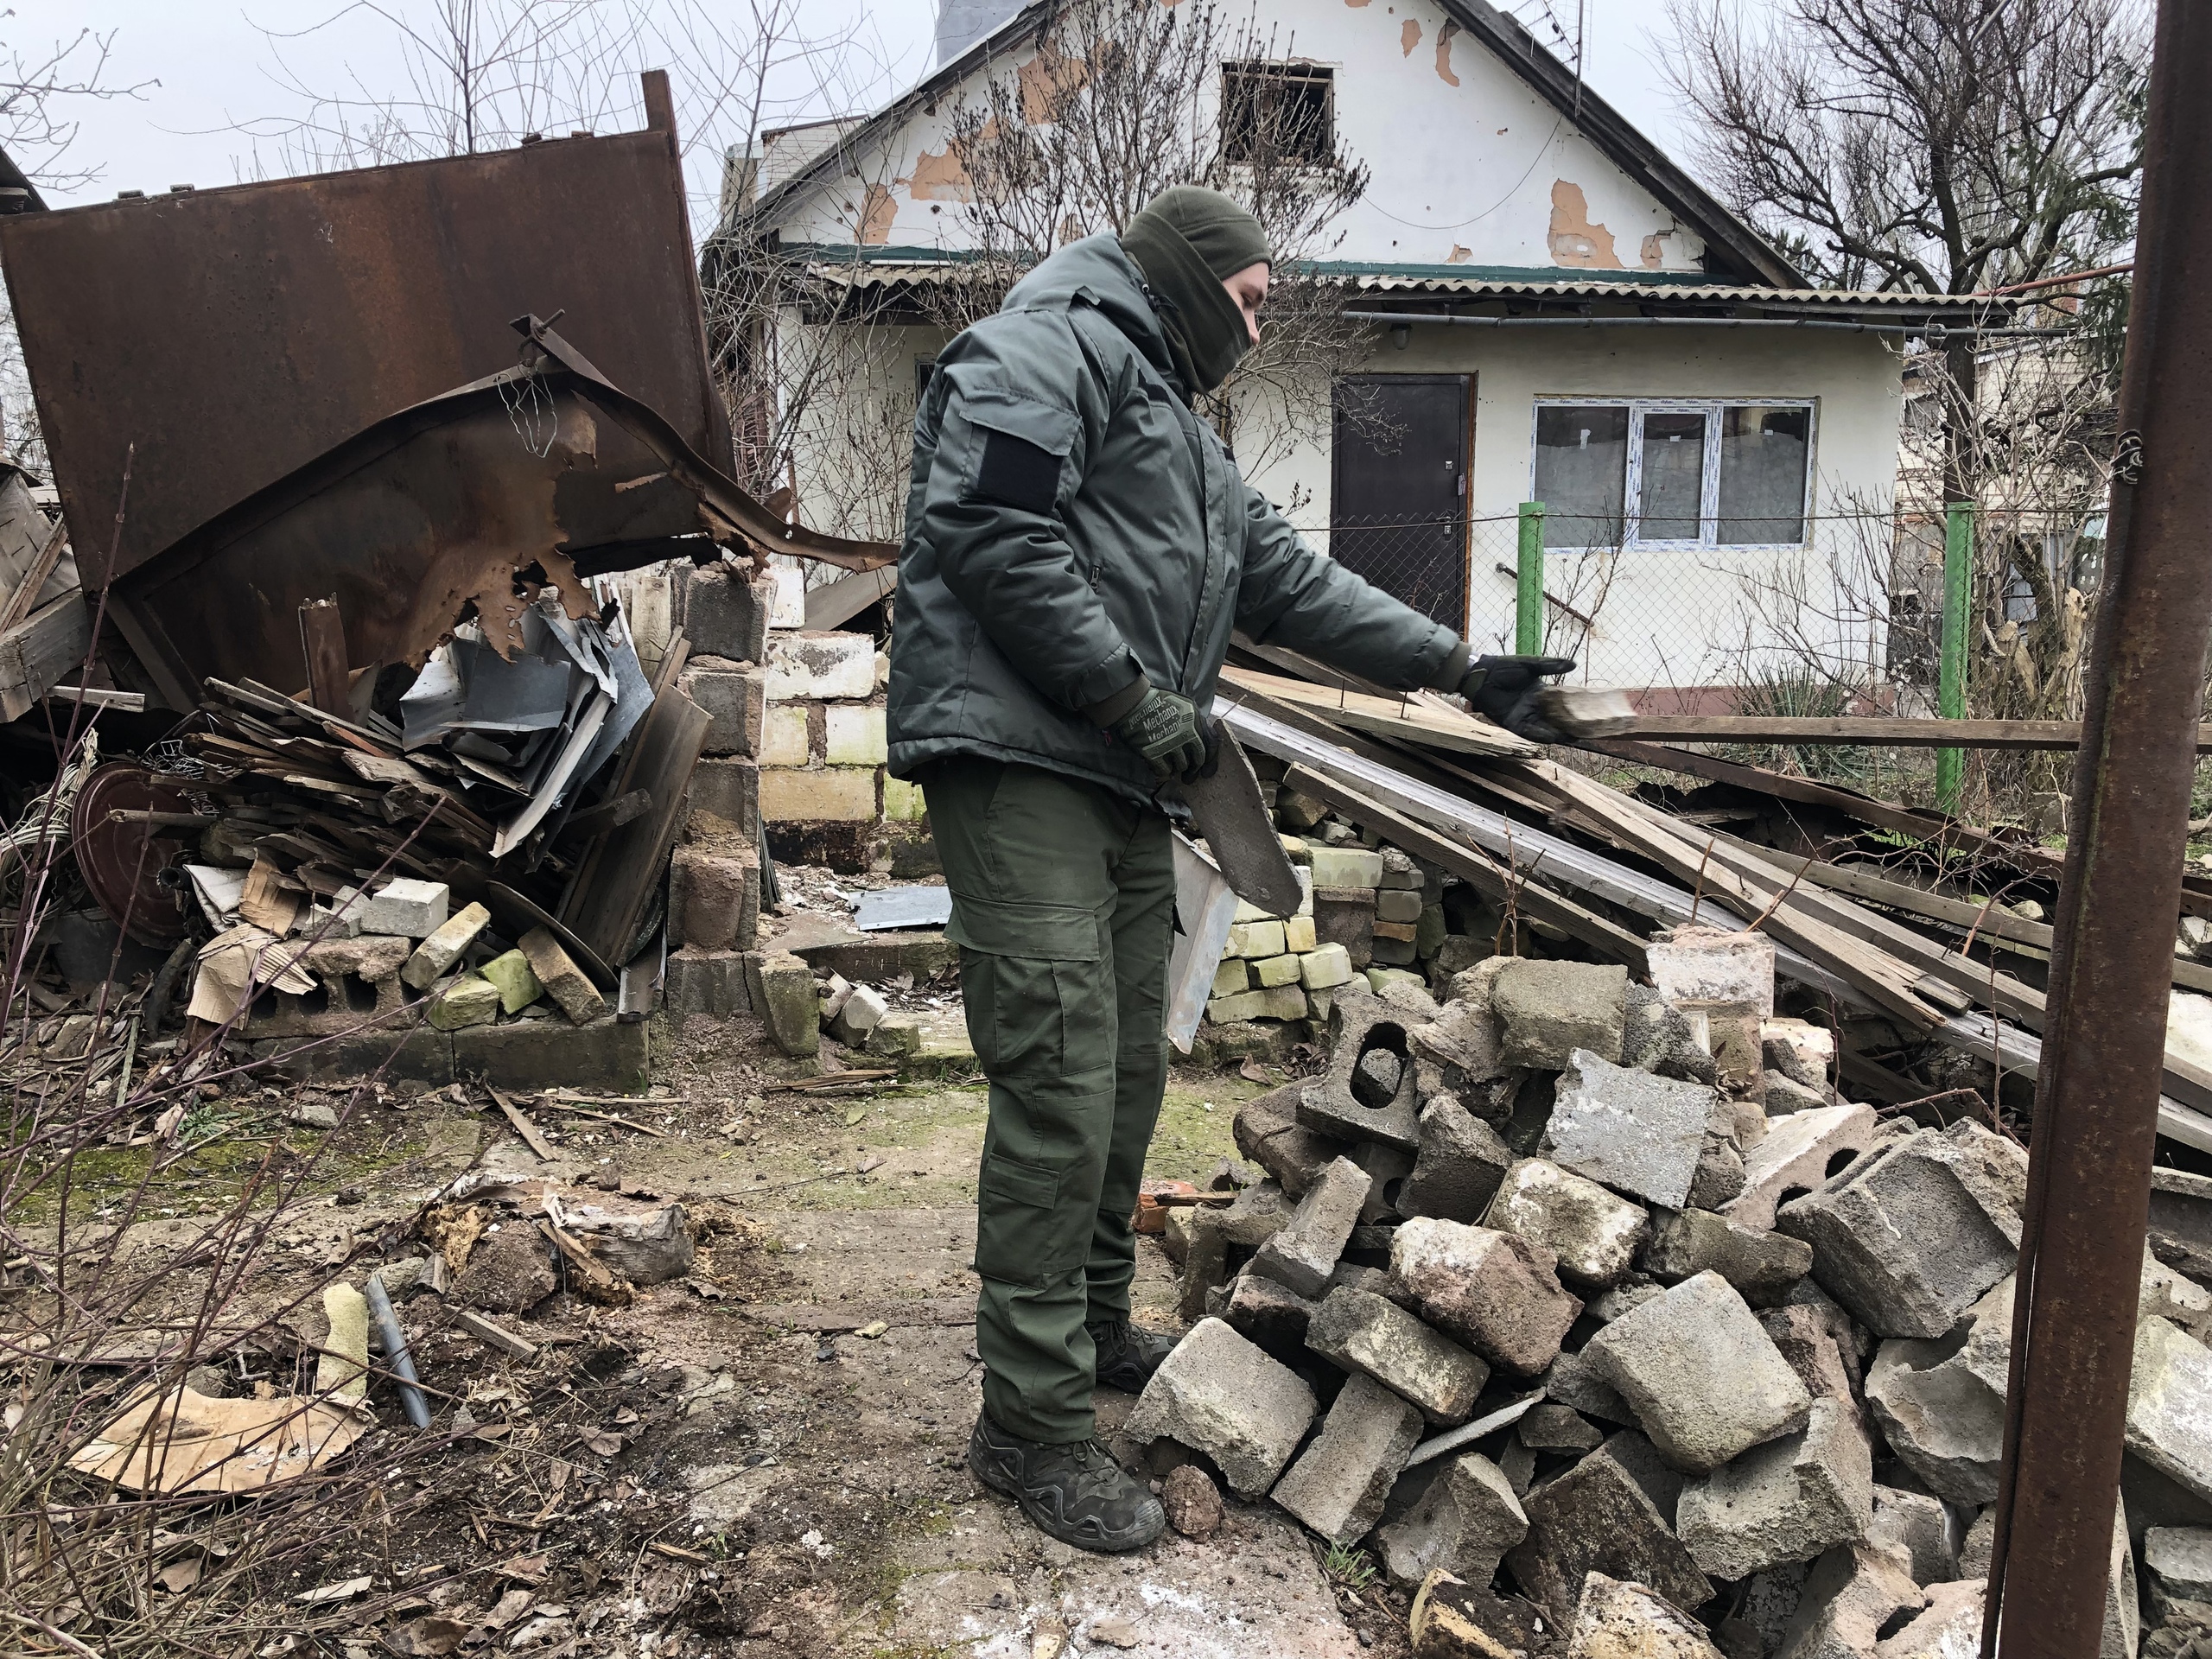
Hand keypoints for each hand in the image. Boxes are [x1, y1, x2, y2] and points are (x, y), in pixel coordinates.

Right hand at [1111, 686, 1213, 781]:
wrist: (1132, 703)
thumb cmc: (1156, 701)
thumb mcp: (1184, 704)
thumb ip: (1196, 721)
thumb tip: (1202, 738)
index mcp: (1195, 720)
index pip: (1212, 744)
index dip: (1211, 760)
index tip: (1206, 771)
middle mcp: (1187, 734)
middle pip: (1197, 759)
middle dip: (1193, 770)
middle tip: (1188, 776)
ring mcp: (1171, 745)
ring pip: (1181, 766)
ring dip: (1177, 768)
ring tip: (1170, 765)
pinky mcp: (1155, 754)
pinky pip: (1164, 770)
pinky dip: (1163, 771)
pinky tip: (1160, 767)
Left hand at [1459, 654, 1576, 741]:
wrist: (1482, 674)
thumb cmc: (1505, 667)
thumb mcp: (1531, 664)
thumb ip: (1551, 666)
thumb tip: (1574, 664)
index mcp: (1542, 693)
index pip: (1562, 703)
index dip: (1574, 708)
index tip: (1590, 712)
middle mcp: (1535, 707)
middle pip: (1555, 719)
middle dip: (1569, 725)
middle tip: (1587, 730)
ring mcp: (1525, 716)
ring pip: (1545, 727)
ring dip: (1558, 733)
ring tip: (1573, 737)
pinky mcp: (1513, 723)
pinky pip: (1529, 732)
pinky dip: (1540, 735)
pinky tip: (1552, 737)